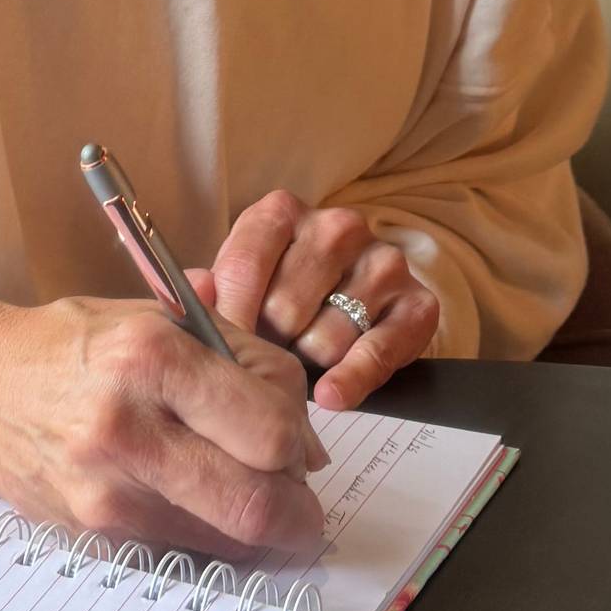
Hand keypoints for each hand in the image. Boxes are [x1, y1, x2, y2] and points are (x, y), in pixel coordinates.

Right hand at [0, 297, 326, 563]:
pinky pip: (184, 550)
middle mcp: (124, 428)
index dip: (299, 443)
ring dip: (258, 530)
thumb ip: (247, 364)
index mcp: (149, 357)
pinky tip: (199, 503)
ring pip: (225, 541)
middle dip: (298, 514)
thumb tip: (307, 442)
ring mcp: (104, 490)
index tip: (297, 441)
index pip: (268, 430)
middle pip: (254, 505)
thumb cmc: (77, 348)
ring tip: (248, 494)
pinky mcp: (93, 532)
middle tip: (301, 503)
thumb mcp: (162, 321)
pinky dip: (210, 537)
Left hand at [192, 190, 438, 413]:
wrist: (359, 311)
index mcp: (283, 214)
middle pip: (284, 306)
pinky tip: (331, 397)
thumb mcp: (243, 289)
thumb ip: (214, 291)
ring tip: (300, 366)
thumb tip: (192, 290)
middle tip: (263, 365)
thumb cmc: (283, 300)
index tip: (219, 350)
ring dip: (307, 364)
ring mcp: (382, 263)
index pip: (245, 264)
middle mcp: (337, 227)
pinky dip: (350, 380)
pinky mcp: (418, 304)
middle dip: (269, 345)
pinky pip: (378, 351)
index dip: (229, 317)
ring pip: (327, 336)